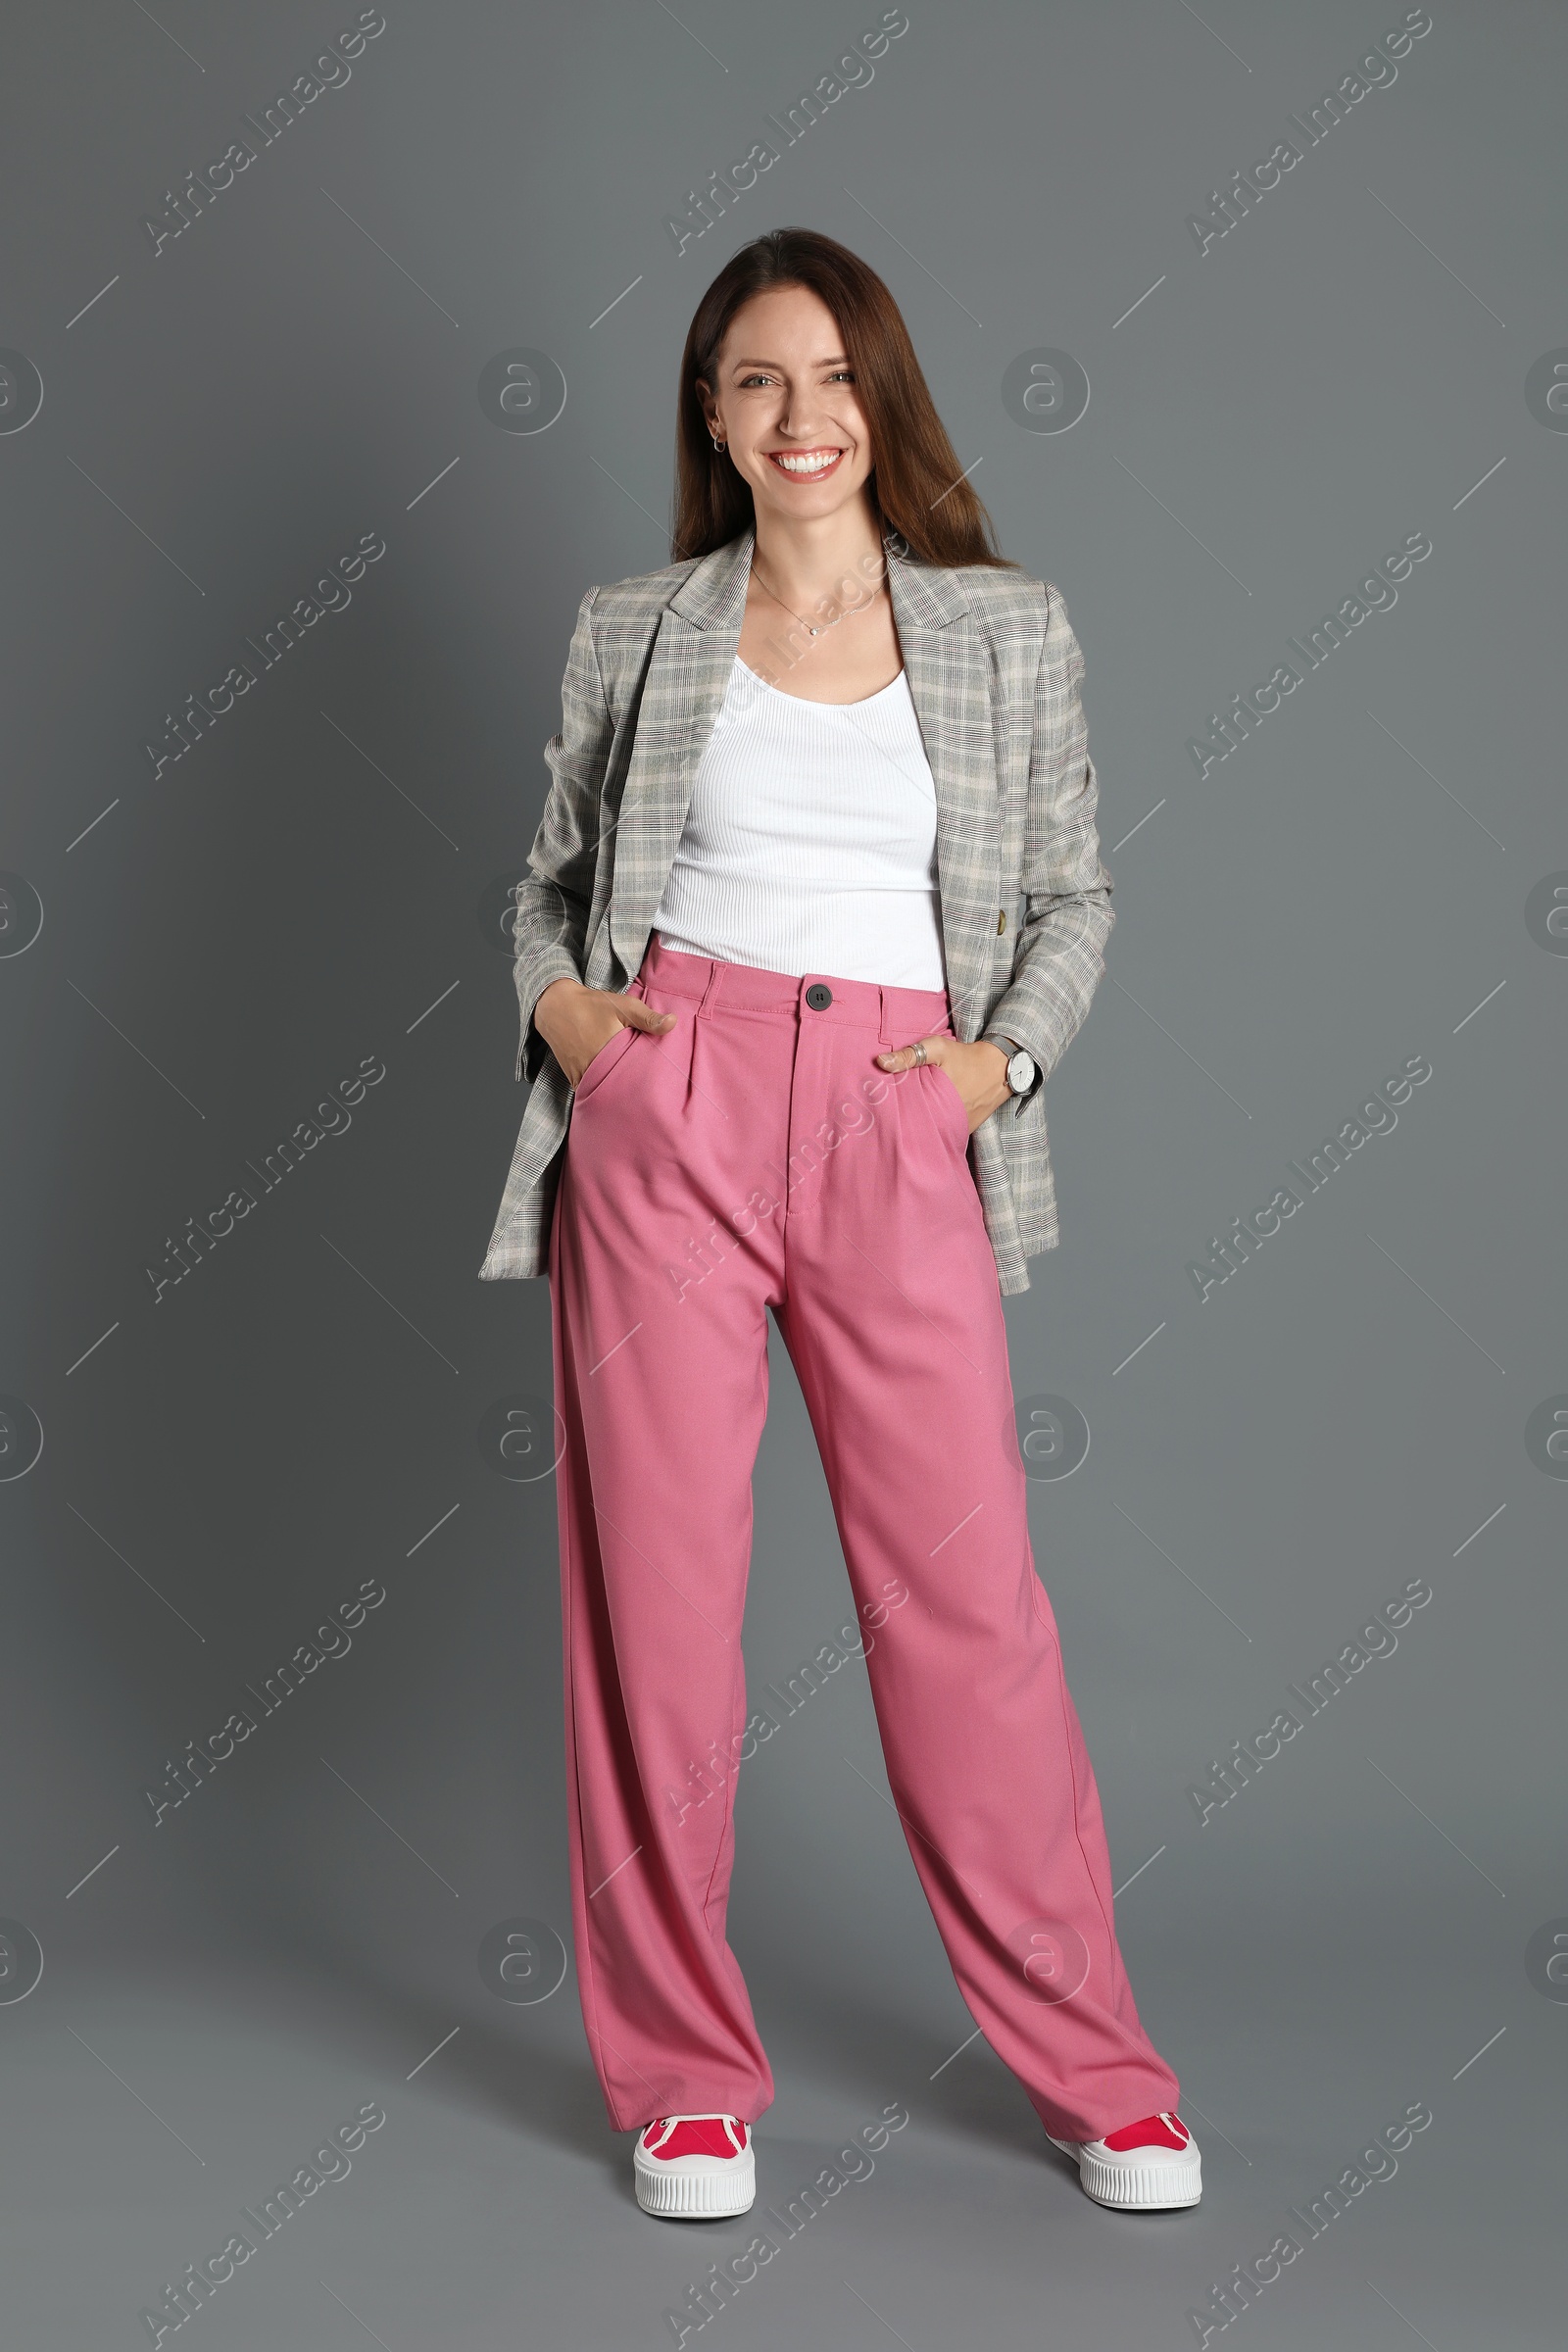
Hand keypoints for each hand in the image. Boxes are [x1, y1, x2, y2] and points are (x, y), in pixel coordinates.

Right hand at [533, 976, 676, 1087]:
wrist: (555, 1007)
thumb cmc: (592, 1005)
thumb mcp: (624, 1006)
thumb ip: (648, 1018)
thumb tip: (674, 1023)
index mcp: (607, 1053)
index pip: (632, 1078)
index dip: (646, 1083)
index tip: (659, 1085)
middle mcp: (592, 1069)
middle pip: (618, 1089)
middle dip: (632, 1091)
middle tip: (650, 1094)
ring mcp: (580, 1076)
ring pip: (603, 1091)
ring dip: (616, 1092)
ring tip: (634, 1094)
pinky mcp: (573, 1078)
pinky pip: (590, 1090)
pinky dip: (601, 1090)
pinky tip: (614, 1089)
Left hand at [874, 1035, 1009, 1133]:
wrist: (1001, 1068)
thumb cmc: (966, 1057)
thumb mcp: (938, 1048)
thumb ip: (909, 1055)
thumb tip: (880, 1062)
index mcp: (937, 1101)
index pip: (906, 1116)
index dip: (892, 1114)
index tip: (879, 1111)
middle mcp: (948, 1120)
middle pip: (917, 1127)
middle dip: (904, 1123)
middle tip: (887, 1117)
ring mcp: (958, 1128)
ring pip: (931, 1133)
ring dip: (919, 1127)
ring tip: (903, 1121)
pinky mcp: (965, 1130)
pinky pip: (945, 1133)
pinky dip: (935, 1129)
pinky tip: (925, 1122)